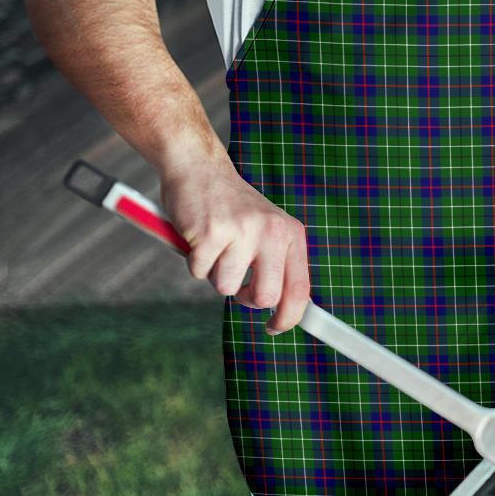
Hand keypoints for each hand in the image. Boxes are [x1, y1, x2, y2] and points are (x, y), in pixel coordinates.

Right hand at [159, 159, 309, 334]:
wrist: (200, 168)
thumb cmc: (232, 208)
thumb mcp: (267, 230)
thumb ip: (278, 264)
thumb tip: (285, 310)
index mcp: (291, 234)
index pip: (300, 288)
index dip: (289, 317)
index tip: (276, 328)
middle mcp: (272, 232)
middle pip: (266, 297)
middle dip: (246, 298)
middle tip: (236, 281)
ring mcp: (242, 231)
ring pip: (226, 287)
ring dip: (215, 274)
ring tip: (216, 246)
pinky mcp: (211, 233)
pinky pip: (199, 272)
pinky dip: (194, 261)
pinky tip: (199, 237)